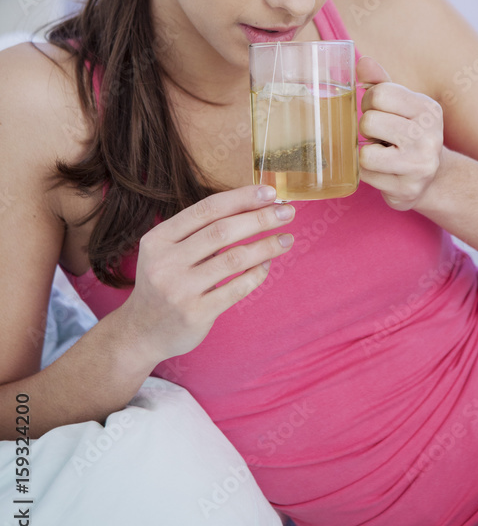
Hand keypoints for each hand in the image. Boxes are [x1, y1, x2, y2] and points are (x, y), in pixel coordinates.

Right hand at [118, 185, 295, 361]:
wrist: (141, 333)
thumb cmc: (164, 283)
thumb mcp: (165, 252)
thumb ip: (198, 232)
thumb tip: (252, 207)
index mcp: (158, 239)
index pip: (206, 210)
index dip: (241, 198)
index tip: (269, 192)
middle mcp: (166, 262)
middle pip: (222, 231)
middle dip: (260, 218)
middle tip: (287, 211)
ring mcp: (180, 290)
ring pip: (234, 259)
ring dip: (266, 246)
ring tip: (287, 239)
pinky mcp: (196, 313)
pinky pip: (236, 288)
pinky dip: (256, 274)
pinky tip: (267, 265)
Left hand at [357, 55, 444, 211]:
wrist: (432, 178)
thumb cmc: (408, 134)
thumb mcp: (401, 104)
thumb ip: (380, 82)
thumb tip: (362, 62)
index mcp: (428, 109)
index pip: (379, 93)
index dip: (370, 102)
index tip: (379, 111)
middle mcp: (429, 136)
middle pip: (368, 122)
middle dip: (367, 129)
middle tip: (380, 135)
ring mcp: (419, 165)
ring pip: (365, 153)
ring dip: (365, 153)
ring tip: (381, 153)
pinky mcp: (407, 190)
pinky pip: (365, 176)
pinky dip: (367, 173)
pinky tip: (383, 171)